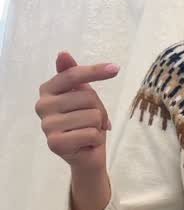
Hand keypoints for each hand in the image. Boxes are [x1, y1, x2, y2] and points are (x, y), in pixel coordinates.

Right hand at [36, 53, 119, 174]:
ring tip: (89, 132)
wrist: (86, 156)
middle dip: (99, 109)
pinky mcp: (55, 143)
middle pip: (87, 97)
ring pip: (92, 116)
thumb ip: (74, 75)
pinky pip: (91, 133)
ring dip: (98, 126)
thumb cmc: (85, 123)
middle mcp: (42, 105)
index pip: (73, 75)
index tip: (116, 69)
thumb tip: (62, 53)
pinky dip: (96, 139)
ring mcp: (47, 125)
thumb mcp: (83, 96)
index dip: (96, 71)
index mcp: (47, 90)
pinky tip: (86, 143)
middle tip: (93, 121)